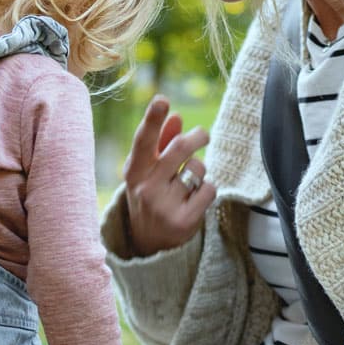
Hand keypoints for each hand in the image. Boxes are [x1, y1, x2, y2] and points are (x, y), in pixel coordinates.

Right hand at [122, 95, 215, 256]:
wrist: (148, 244)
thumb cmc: (151, 195)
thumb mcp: (148, 171)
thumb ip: (162, 143)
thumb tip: (177, 116)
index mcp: (134, 171)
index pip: (143, 141)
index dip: (153, 119)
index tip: (162, 100)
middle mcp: (146, 188)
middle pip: (180, 148)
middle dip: (198, 136)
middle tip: (203, 135)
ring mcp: (163, 206)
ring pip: (198, 168)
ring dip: (200, 170)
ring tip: (190, 182)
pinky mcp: (183, 222)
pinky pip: (209, 189)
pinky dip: (207, 190)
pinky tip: (196, 199)